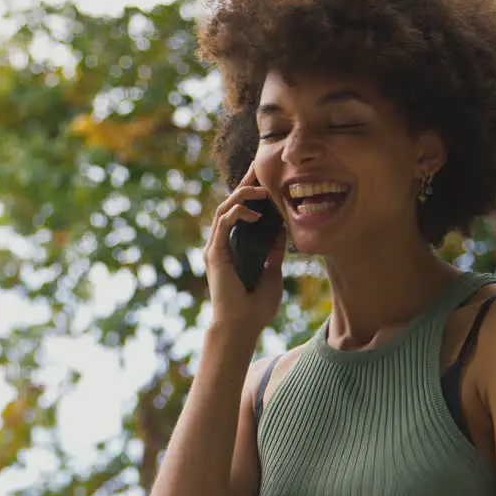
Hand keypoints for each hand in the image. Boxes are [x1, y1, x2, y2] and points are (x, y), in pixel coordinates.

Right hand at [204, 163, 284, 333]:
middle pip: (230, 204)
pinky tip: (256, 213)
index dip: (251, 195)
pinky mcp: (214, 252)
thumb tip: (281, 230)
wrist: (242, 325)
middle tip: (260, 170)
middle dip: (245, 186)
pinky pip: (223, 223)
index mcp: (234, 247)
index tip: (266, 181)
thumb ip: (273, 251)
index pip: (241, 213)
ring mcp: (216, 247)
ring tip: (262, 190)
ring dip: (242, 195)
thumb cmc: (256, 305)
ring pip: (224, 208)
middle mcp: (222, 244)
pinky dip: (238, 213)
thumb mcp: (272, 271)